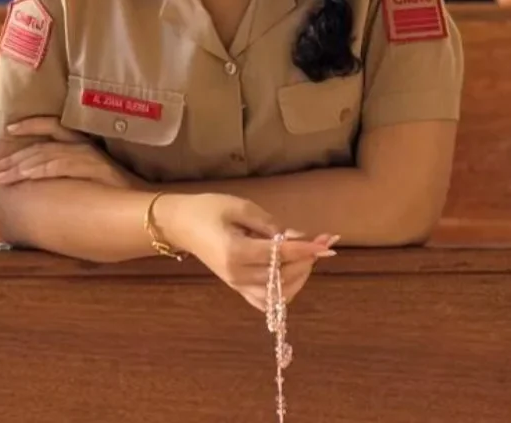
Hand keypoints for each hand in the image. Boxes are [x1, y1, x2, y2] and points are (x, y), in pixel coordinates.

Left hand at [0, 119, 144, 189]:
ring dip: (18, 167)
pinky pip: (61, 165)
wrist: (148, 201)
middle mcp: (83, 145)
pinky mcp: (94, 167)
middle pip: (38, 147)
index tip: (7, 130)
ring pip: (44, 156)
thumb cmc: (119, 194)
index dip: (29, 125)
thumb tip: (43, 182)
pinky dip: (41, 169)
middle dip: (10, 160)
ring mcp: (88, 155)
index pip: (51, 126)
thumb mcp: (90, 180)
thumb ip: (70, 175)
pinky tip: (25, 175)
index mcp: (82, 144)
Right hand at [160, 193, 337, 310]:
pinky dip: (284, 292)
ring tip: (307, 255)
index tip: (328, 244)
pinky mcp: (237, 289)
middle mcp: (238, 275)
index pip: (280, 255)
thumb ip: (271, 226)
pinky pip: (266, 302)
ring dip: (299, 277)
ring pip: (279, 294)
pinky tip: (293, 274)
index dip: (307, 249)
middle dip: (307, 260)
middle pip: (283, 276)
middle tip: (322, 242)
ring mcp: (237, 286)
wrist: (181, 224)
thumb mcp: (241, 207)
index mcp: (236, 253)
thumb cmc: (209, 210)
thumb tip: (300, 238)